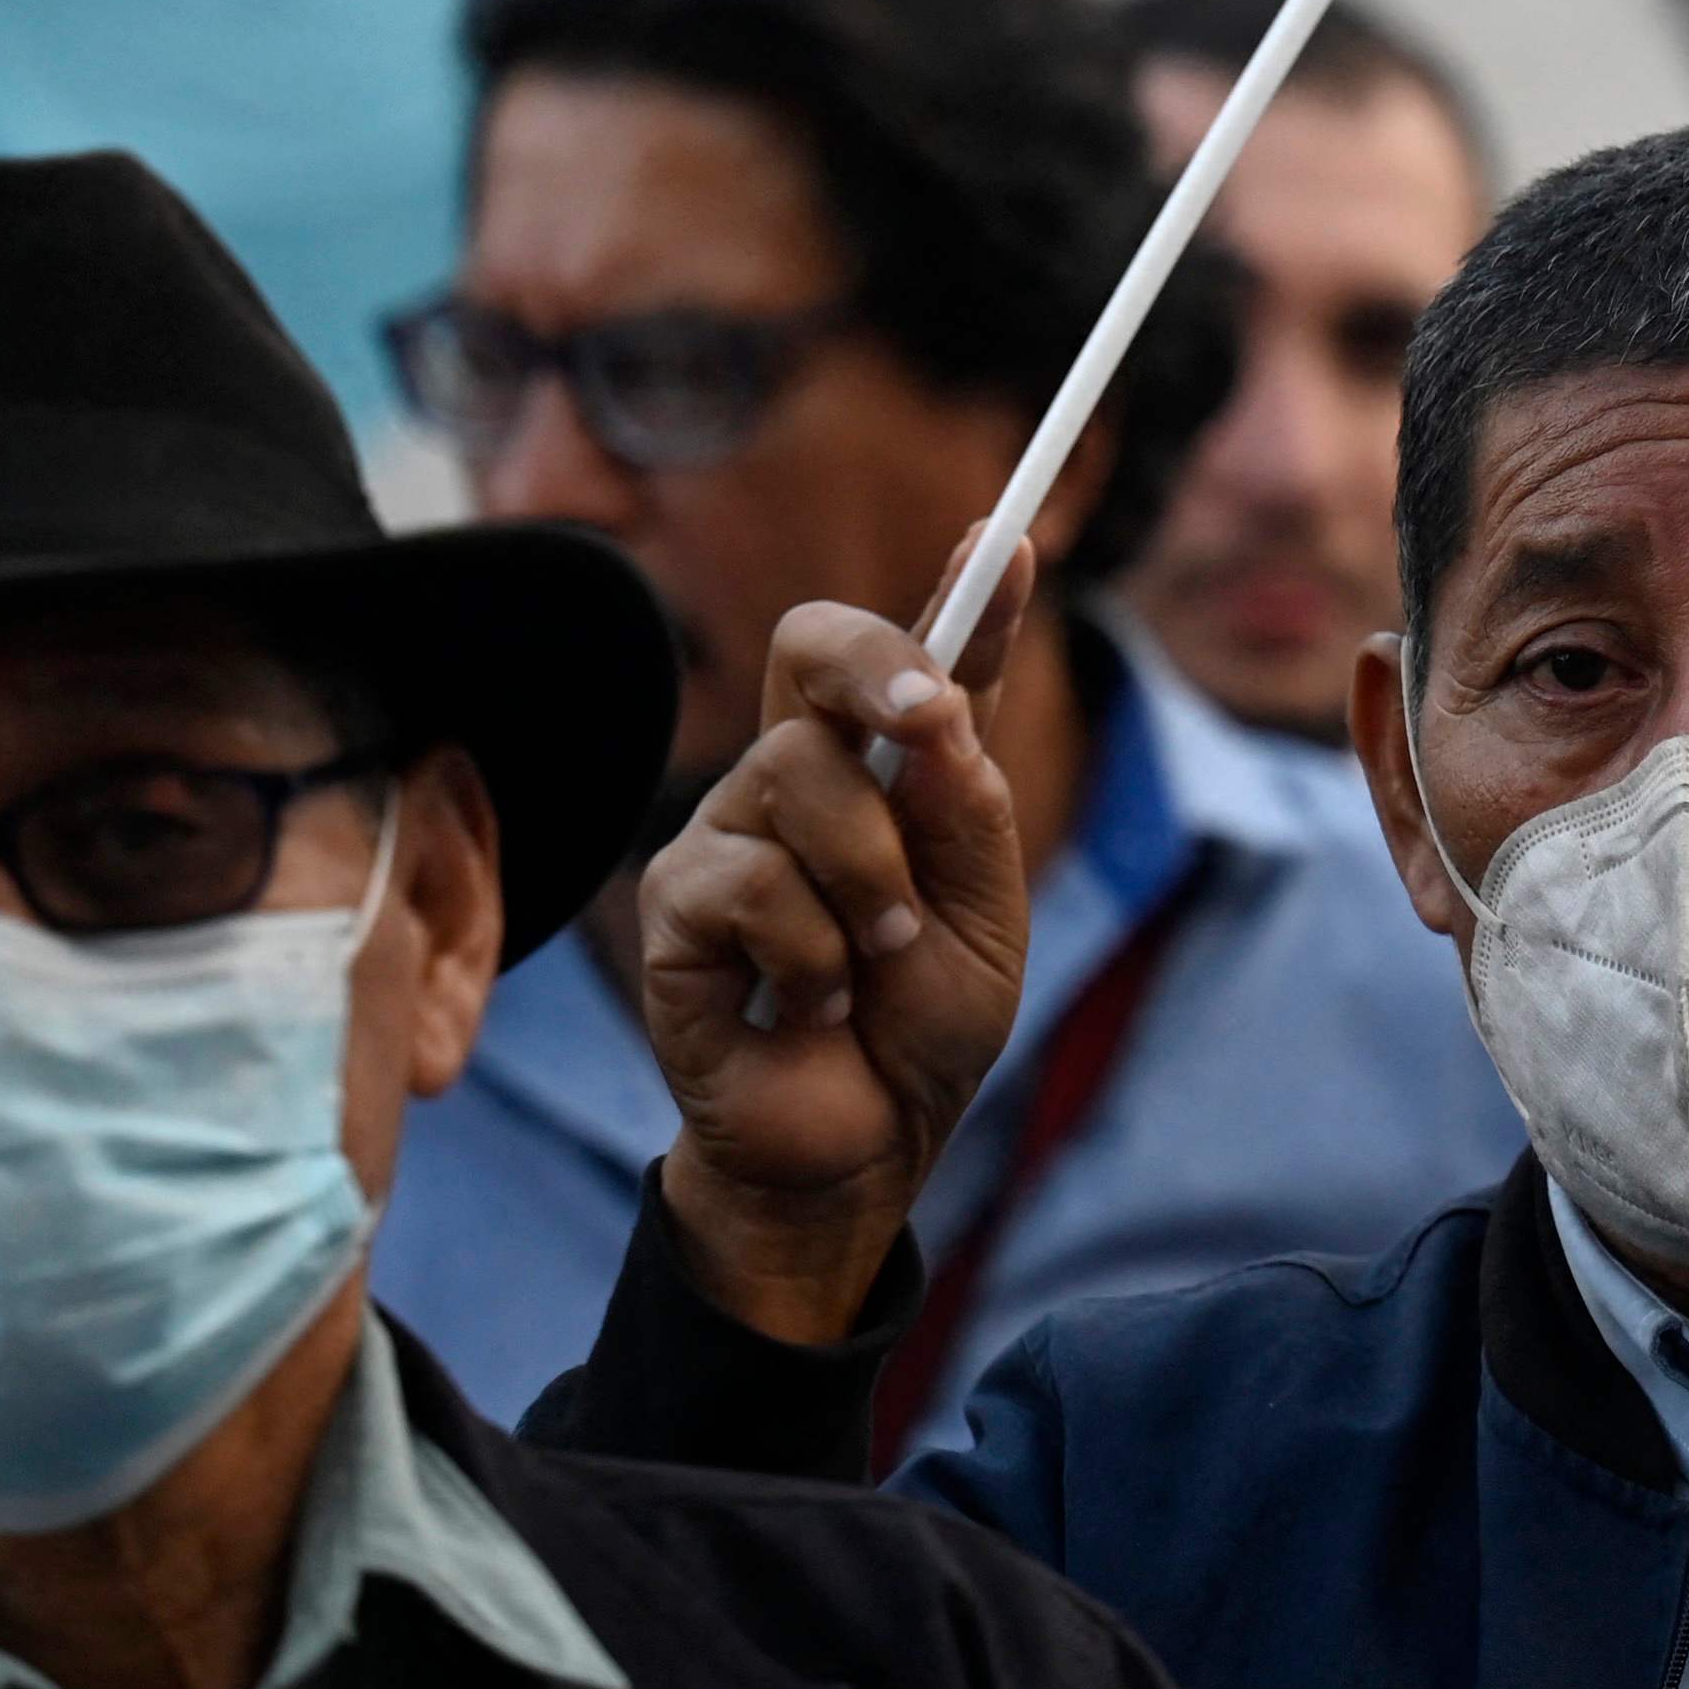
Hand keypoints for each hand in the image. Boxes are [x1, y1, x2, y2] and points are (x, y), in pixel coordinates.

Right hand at [632, 541, 1040, 1346]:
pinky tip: (808, 1005)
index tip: (1011, 540)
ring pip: (797, 772)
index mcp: (886, 768)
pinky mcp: (677, 904)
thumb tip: (948, 711)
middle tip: (935, 722)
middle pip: (814, 647)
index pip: (918, 654)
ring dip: (871, 875)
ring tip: (881, 955)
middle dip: (886, 668)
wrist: (858, 1149)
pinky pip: (751, 881)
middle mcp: (797, 776)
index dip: (966, 594)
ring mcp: (728, 830)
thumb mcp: (984, 922)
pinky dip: (810, 953)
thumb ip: (968, 815)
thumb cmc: (917, 1030)